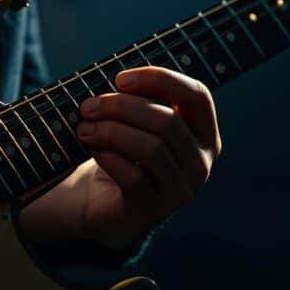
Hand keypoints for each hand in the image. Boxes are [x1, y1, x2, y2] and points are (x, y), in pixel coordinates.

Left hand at [20, 67, 220, 249]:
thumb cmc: (123, 152)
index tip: (120, 79)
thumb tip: (124, 83)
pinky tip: (94, 150)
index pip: (198, 96)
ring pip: (152, 148)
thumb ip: (142, 100)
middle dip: (122, 107)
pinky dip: (108, 157)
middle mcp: (201, 163)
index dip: (161, 79)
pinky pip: (133, 176)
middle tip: (88, 106)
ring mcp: (180, 190)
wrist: (102, 201)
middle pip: (168, 121)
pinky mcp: (153, 210)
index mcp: (204, 134)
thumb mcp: (138, 121)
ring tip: (85, 128)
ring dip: (111, 131)